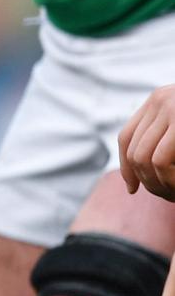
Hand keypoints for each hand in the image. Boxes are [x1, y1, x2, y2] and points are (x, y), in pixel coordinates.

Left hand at [120, 86, 174, 200]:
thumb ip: (166, 132)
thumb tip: (141, 168)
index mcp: (157, 99)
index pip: (126, 137)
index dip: (126, 166)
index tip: (132, 189)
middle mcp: (159, 100)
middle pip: (133, 150)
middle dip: (145, 179)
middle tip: (164, 196)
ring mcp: (170, 107)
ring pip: (143, 158)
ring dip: (157, 183)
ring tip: (172, 195)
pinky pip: (159, 160)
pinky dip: (167, 179)